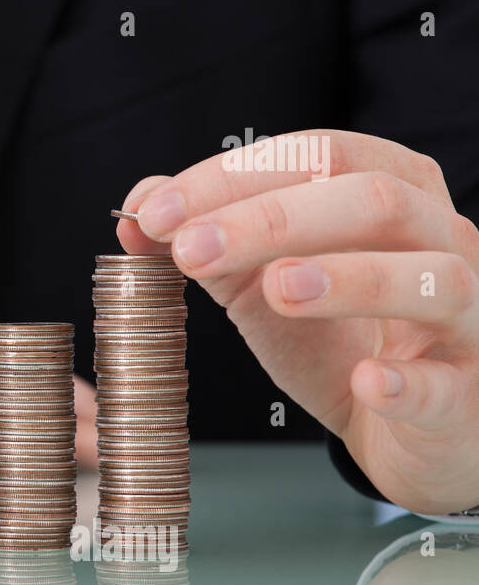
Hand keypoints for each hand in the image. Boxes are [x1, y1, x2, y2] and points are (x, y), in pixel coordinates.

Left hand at [118, 129, 478, 513]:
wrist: (416, 428)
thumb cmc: (343, 340)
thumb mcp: (263, 282)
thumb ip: (208, 242)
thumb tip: (139, 211)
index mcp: (395, 193)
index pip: (319, 156)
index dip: (233, 177)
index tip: (158, 214)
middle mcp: (443, 241)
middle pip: (375, 201)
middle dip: (274, 218)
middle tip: (191, 249)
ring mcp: (469, 318)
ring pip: (432, 279)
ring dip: (349, 279)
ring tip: (275, 288)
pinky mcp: (469, 396)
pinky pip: (447, 385)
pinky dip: (407, 382)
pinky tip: (367, 381)